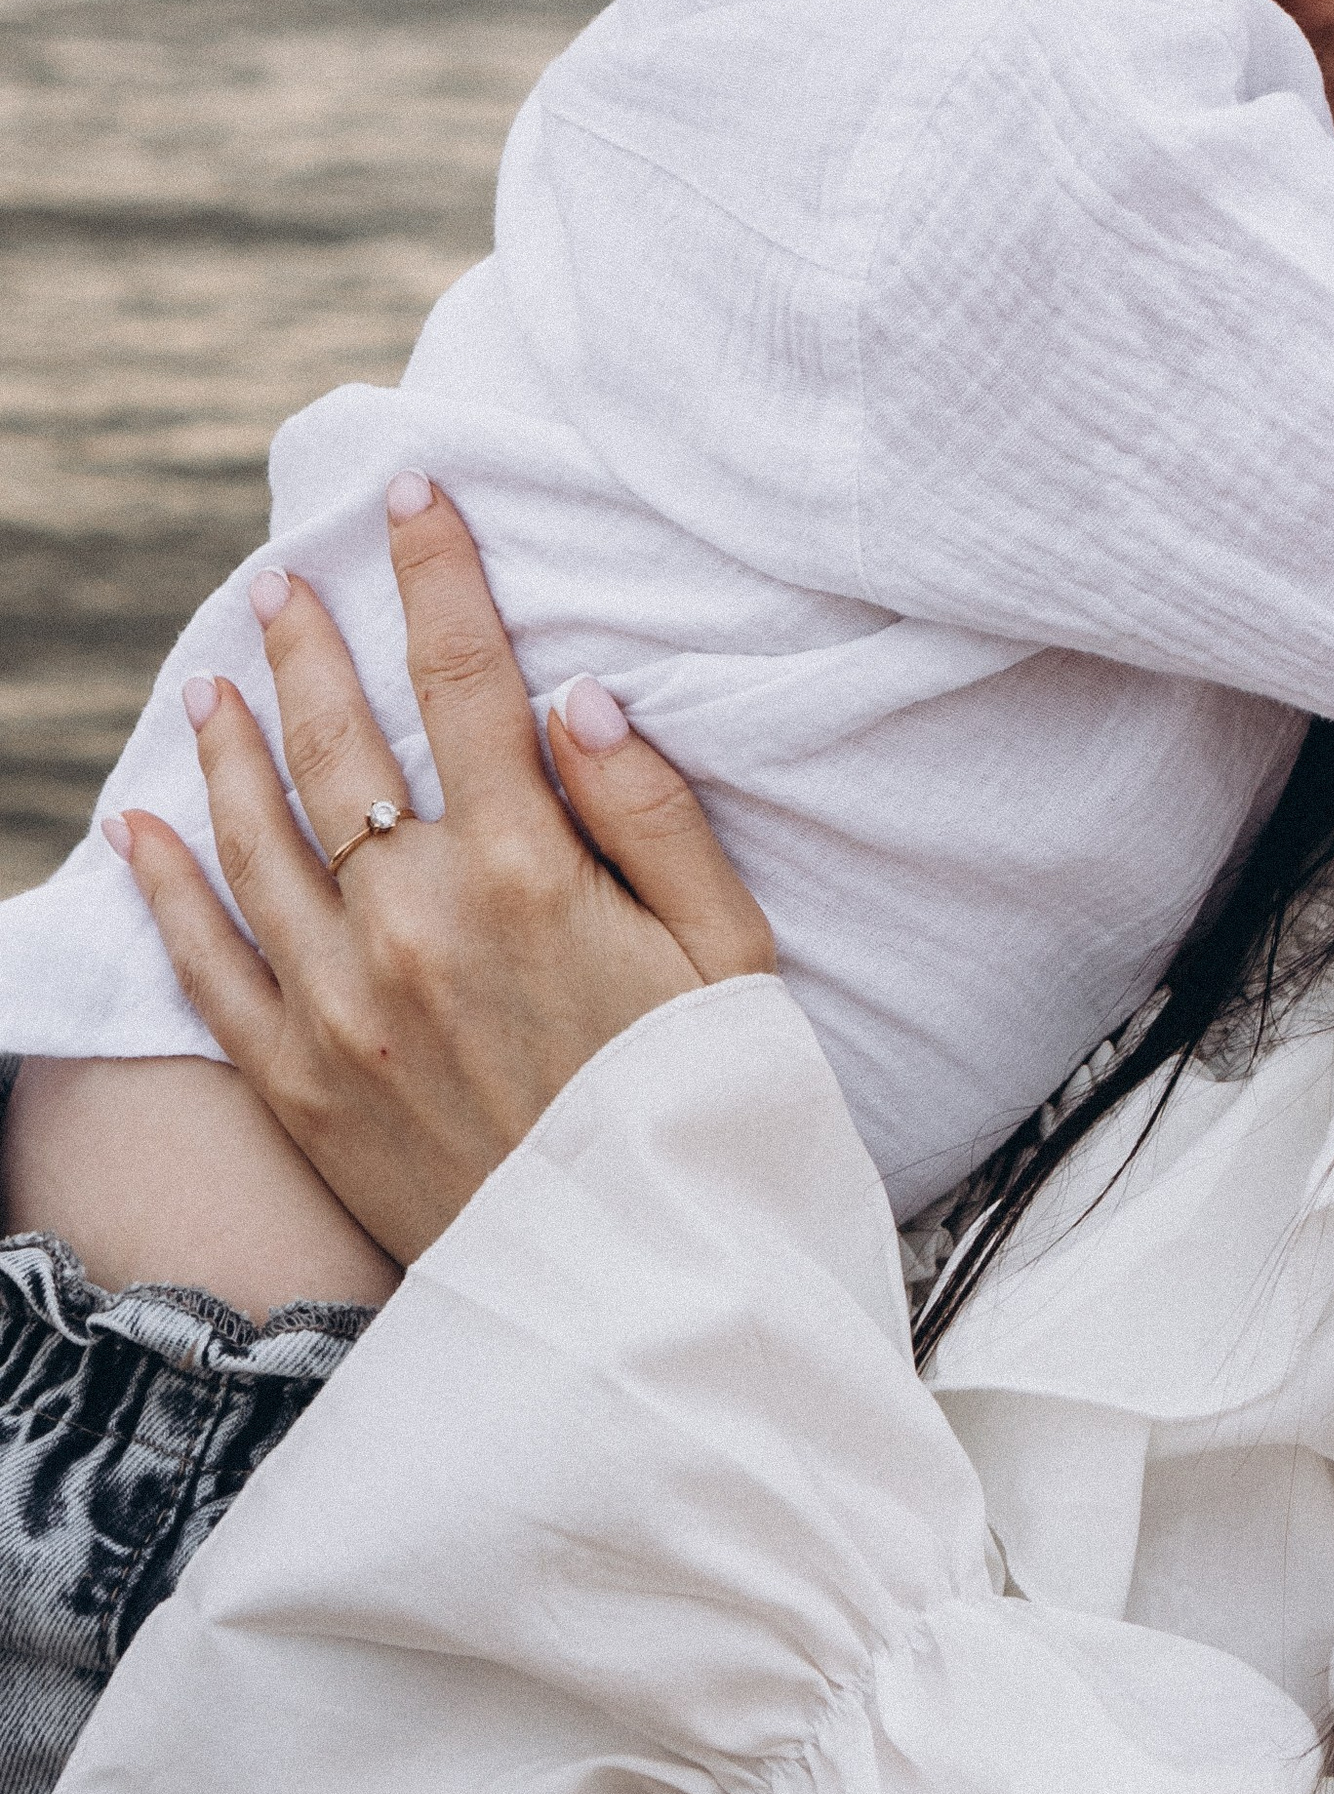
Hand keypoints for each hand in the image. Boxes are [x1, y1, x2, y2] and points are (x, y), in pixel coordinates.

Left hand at [112, 482, 774, 1265]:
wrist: (638, 1297)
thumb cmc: (702, 1112)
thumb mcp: (732, 955)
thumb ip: (655, 814)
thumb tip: (577, 694)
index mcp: (533, 877)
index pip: (472, 682)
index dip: (441, 575)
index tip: (416, 497)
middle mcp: (417, 927)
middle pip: (343, 744)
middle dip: (312, 641)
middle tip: (285, 574)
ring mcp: (344, 1010)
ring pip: (256, 839)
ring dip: (229, 742)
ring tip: (217, 671)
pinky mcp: (300, 1088)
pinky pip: (209, 967)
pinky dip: (166, 889)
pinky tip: (141, 828)